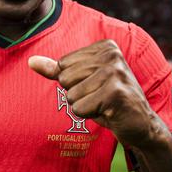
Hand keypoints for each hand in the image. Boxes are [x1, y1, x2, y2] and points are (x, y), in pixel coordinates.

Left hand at [28, 39, 166, 148]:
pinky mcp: (116, 93)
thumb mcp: (82, 82)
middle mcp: (112, 54)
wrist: (141, 124)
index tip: (95, 86)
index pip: (63, 65)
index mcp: (104, 46)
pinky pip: (80, 108)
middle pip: (65, 79)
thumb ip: (56, 70)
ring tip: (104, 104)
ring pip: (71, 95)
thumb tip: (31, 61)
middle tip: (100, 98)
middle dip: (77, 95)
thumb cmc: (108, 101)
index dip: (74, 82)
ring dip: (84, 106)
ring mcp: (115, 72)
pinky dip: (90, 115)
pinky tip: (108, 112)